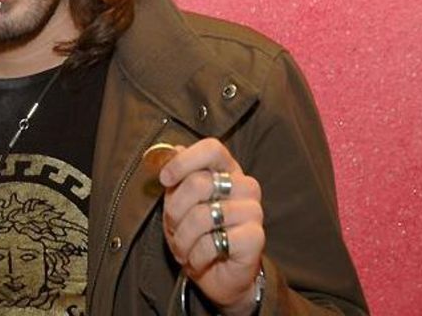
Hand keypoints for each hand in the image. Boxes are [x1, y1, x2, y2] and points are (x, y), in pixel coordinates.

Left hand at [160, 138, 263, 315]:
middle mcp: (244, 186)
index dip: (184, 162)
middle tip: (174, 227)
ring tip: (185, 247)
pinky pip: (213, 242)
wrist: (217, 273)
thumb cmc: (197, 233)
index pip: (212, 148)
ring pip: (202, 215)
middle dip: (175, 211)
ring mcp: (253, 211)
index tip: (165, 179)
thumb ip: (178, 176)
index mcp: (227, 170)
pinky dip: (197, 255)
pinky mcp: (256, 237)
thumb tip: (174, 150)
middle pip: (199, 183)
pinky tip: (200, 259)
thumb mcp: (179, 202)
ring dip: (183, 238)